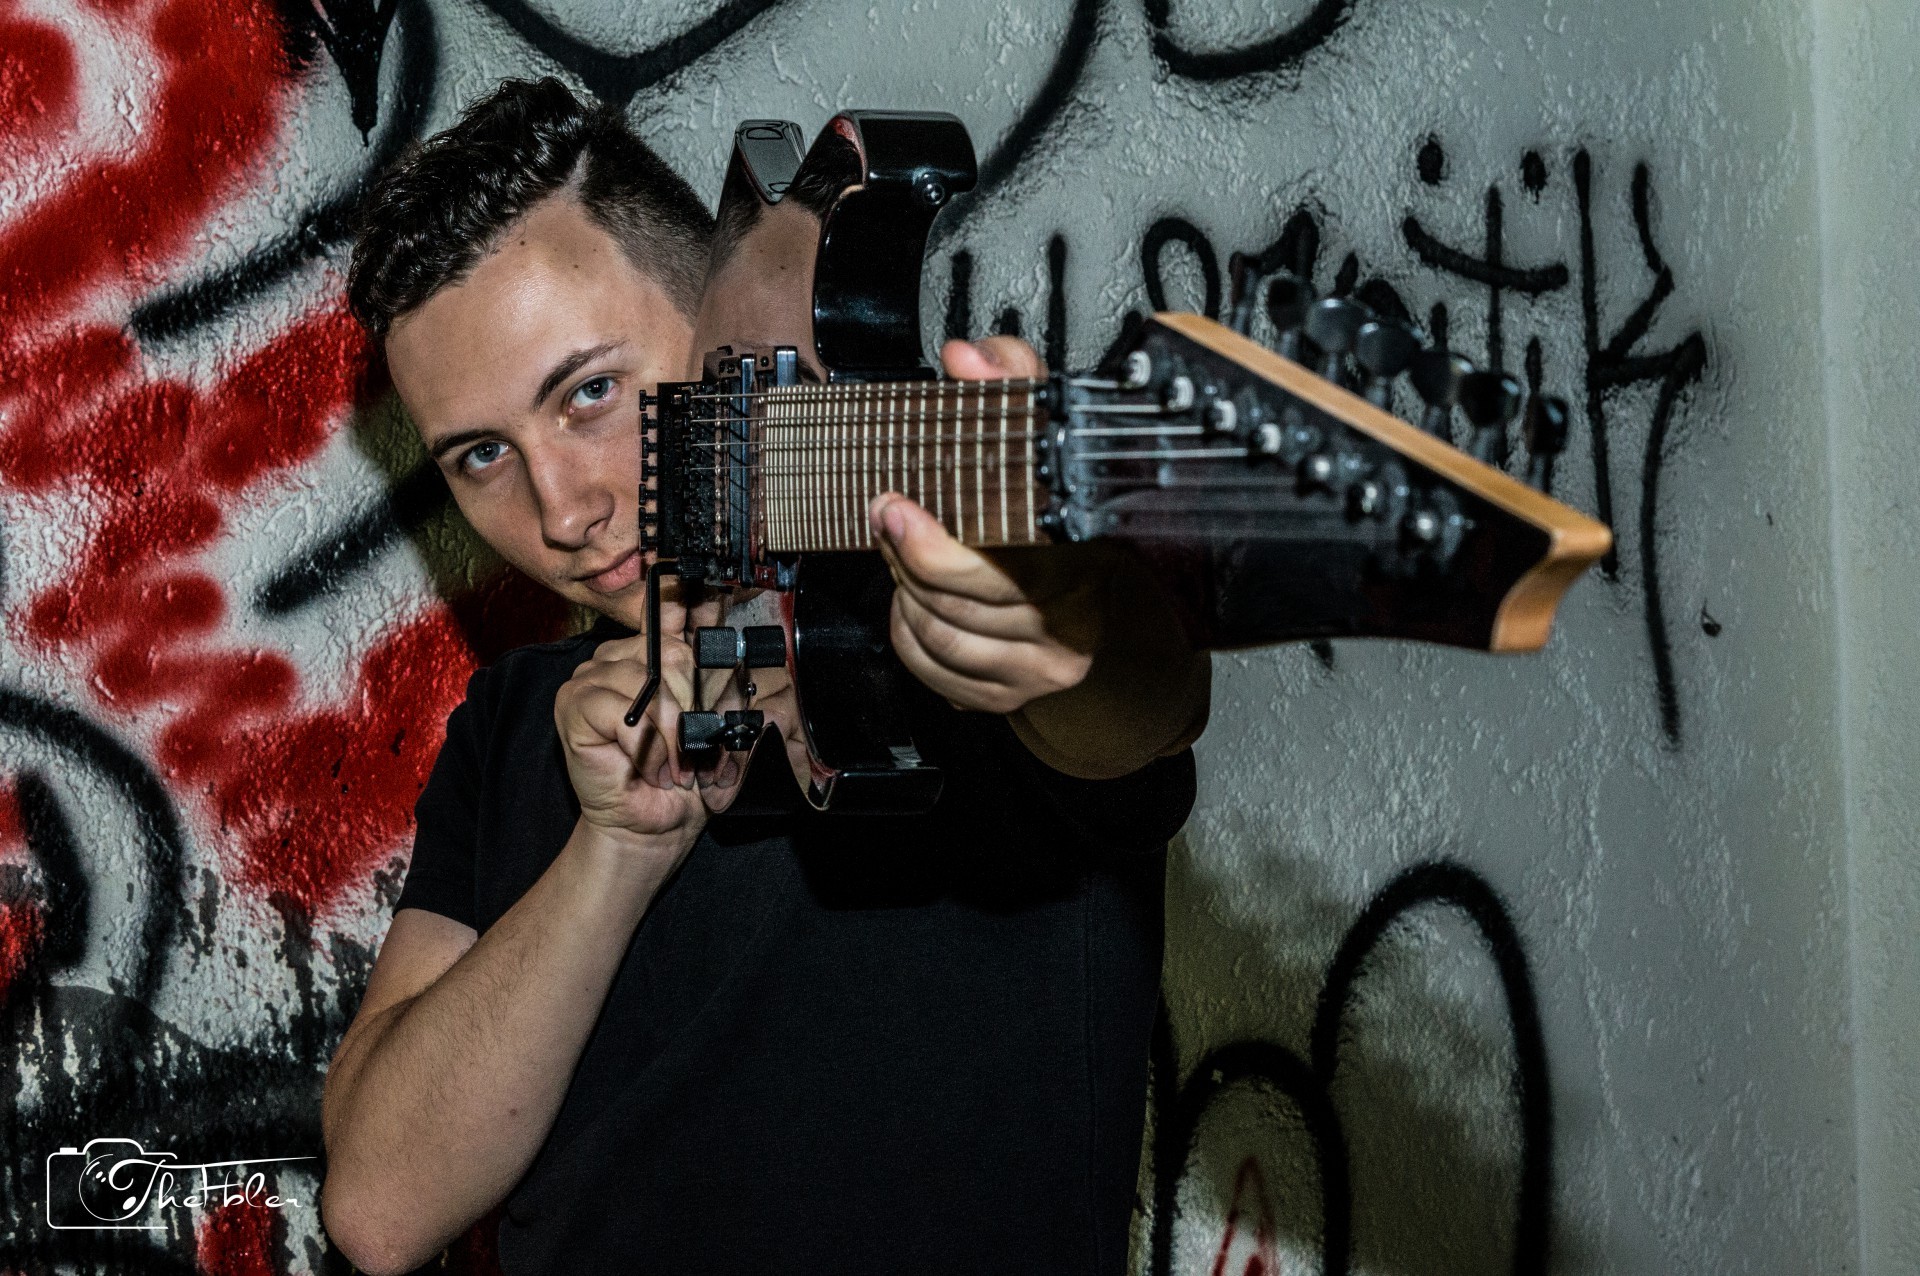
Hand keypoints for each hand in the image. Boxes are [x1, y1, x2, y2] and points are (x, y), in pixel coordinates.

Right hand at [553, 591, 724, 867]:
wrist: (652, 825)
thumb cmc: (682, 777)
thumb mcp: (715, 725)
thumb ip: (721, 686)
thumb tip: (733, 652)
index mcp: (650, 653)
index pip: (674, 614)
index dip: (698, 611)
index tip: (713, 601)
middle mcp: (616, 656)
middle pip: (673, 655)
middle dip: (694, 709)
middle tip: (694, 749)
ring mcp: (589, 678)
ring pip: (650, 684)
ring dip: (672, 736)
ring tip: (674, 766)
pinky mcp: (573, 705)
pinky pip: (627, 714)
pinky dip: (648, 748)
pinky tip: (651, 769)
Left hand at [864, 336, 1100, 714]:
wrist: (1114, 586)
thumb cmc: (1066, 507)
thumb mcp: (1045, 430)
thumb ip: (1010, 381)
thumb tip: (966, 358)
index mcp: (1082, 561)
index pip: (1003, 572)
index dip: (934, 549)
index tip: (895, 508)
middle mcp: (1068, 624)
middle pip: (960, 606)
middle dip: (906, 560)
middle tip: (884, 517)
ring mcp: (1042, 666)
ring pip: (945, 641)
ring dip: (905, 598)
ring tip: (900, 557)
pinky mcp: (1013, 693)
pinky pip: (939, 676)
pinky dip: (912, 641)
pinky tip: (914, 606)